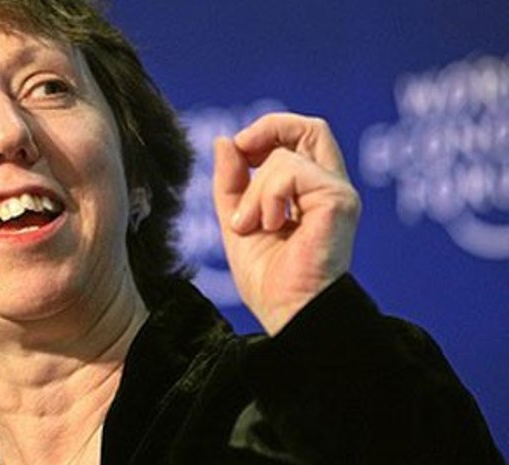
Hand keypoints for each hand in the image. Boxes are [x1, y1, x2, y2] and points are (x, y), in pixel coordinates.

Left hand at [212, 113, 360, 334]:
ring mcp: (337, 193)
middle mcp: (330, 188)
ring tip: (251, 226)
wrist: (287, 314)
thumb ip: (231, 182)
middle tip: (242, 153)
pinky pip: (290, 171)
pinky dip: (266, 196)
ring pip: (285, 156)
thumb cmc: (270, 281)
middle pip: (311, 127)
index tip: (238, 154)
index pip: (299, 137)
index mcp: (310, 192)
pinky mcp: (338, 201)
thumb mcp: (237, 220)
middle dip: (268, 129)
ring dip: (253, 191)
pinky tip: (268, 226)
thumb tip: (224, 141)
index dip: (266, 132)